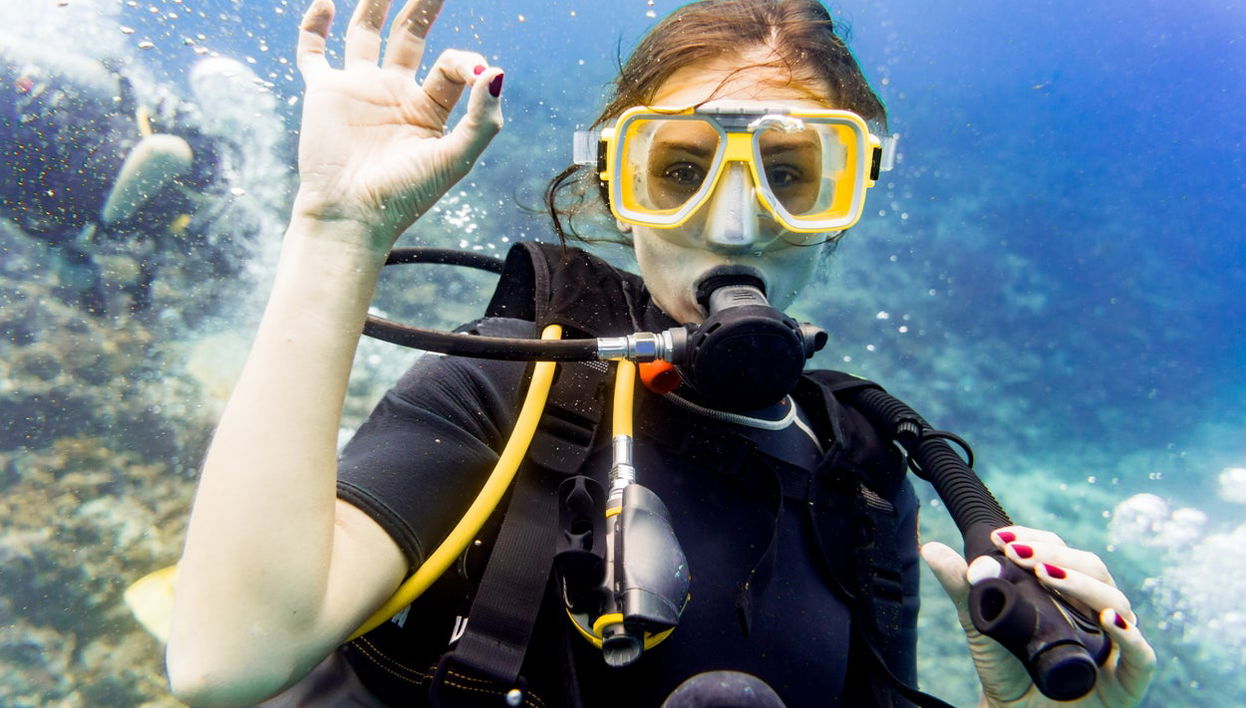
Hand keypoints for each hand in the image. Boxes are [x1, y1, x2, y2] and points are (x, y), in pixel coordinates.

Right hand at [293, 0, 503, 250]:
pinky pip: (314, 52)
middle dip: (423, 7)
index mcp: (430, 108)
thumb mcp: (454, 159)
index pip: (450, 65)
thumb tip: (496, 72)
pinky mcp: (324, 93)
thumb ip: (481, 119)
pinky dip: (315, 26)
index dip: (465, 61)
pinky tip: (326, 3)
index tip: (475, 72)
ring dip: (376, 3)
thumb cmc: (406, 195)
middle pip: (411, 36)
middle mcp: (395, 93)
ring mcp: (358, 90)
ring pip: (366, 33)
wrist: (352, 217)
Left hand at [922, 525, 1155, 707]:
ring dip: (1084, 584)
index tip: (1002, 538)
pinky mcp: (1126, 683)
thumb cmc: (1007, 669)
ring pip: (1116, 603)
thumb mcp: (981, 624)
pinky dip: (1132, 637)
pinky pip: (1142, 658)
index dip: (1037, 539)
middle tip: (1020, 553)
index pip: (1062, 553)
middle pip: (1092, 569)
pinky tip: (1111, 621)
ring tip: (1049, 575)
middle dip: (1057, 555)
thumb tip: (930, 547)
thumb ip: (962, 587)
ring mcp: (1114, 645)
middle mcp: (1095, 612)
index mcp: (1067, 593)